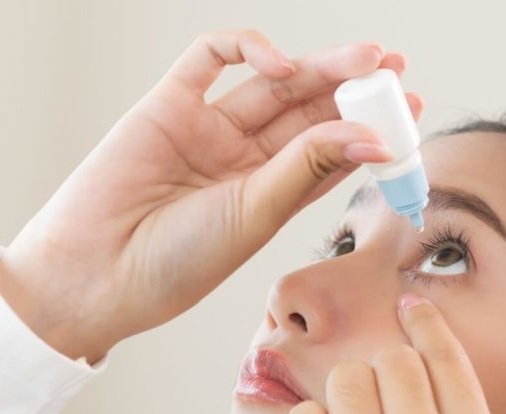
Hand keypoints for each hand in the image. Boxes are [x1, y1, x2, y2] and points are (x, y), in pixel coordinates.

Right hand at [0, 29, 421, 363]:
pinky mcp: (168, 103)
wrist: (96, 273)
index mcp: (267, 195)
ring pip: (272, 82)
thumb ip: (307, 166)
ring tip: (364, 59)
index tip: (409, 113)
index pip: (328, 151)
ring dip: (318, 65)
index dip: (368, 129)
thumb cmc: (177, 262)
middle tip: (393, 69)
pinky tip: (281, 63)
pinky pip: (211, 59)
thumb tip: (375, 136)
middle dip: (351, 86)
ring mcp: (206, 129)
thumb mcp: (256, 214)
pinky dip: (248, 48)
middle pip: (306, 110)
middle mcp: (241, 160)